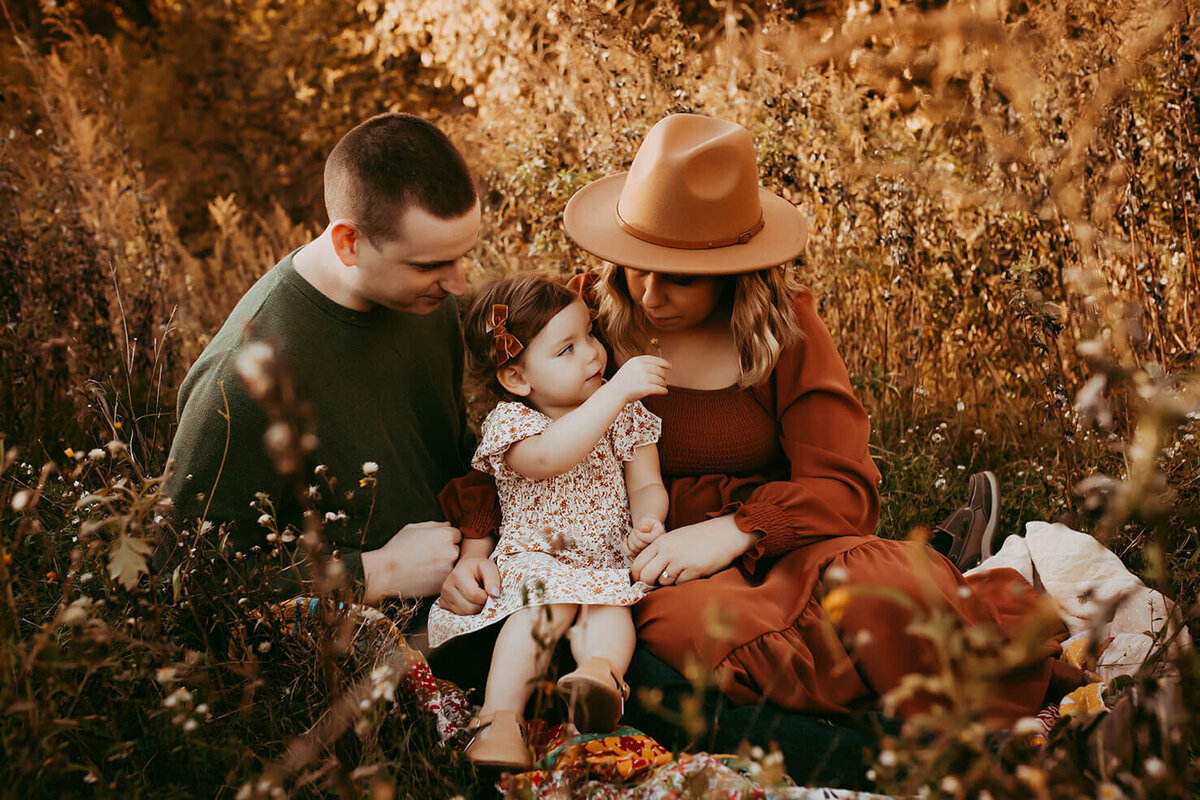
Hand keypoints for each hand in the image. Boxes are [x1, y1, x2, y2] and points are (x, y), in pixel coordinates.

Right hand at [361, 521, 460, 602]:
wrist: (386, 572)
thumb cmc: (397, 548)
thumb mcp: (413, 528)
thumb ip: (435, 525)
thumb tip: (447, 525)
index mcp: (446, 535)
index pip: (457, 535)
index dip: (446, 538)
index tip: (436, 543)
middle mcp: (451, 552)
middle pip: (457, 550)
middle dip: (447, 551)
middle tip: (430, 555)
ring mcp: (448, 570)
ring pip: (453, 565)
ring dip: (445, 565)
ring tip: (427, 566)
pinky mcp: (443, 584)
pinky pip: (446, 578)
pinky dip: (439, 577)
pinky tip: (425, 575)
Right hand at [438, 556, 501, 614]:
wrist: (467, 568)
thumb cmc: (480, 568)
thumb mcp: (489, 568)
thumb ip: (493, 580)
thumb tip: (495, 595)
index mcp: (457, 575)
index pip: (474, 595)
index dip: (486, 597)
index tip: (490, 592)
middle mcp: (447, 587)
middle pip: (469, 608)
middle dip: (482, 605)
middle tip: (485, 596)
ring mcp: (443, 597)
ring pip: (464, 614)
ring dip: (476, 609)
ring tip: (478, 598)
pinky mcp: (443, 605)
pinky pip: (459, 616)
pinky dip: (468, 612)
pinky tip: (470, 602)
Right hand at [605, 355, 669, 403]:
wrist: (614, 393)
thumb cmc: (623, 382)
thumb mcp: (630, 368)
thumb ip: (642, 365)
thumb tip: (660, 367)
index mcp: (637, 361)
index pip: (655, 360)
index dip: (664, 363)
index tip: (669, 366)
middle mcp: (640, 367)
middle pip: (659, 370)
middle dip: (663, 376)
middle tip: (663, 381)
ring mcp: (643, 377)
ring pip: (660, 380)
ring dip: (663, 384)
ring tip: (662, 387)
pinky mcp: (645, 388)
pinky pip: (659, 389)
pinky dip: (663, 390)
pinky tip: (664, 392)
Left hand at [624, 516, 664, 558]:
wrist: (647, 527)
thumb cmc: (648, 524)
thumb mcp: (649, 520)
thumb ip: (646, 524)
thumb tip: (642, 529)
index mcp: (659, 539)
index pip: (646, 540)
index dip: (638, 533)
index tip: (638, 528)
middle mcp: (654, 549)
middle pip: (639, 545)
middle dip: (634, 535)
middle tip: (636, 530)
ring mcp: (646, 554)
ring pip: (633, 549)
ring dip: (630, 540)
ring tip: (634, 534)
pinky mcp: (639, 556)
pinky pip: (629, 554)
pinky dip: (625, 546)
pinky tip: (626, 540)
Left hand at [630, 515, 757, 585]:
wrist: (725, 533)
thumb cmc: (699, 538)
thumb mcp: (674, 539)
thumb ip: (660, 553)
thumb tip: (645, 575)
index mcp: (660, 542)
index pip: (637, 564)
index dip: (637, 577)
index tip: (641, 583)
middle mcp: (667, 550)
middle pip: (645, 576)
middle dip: (648, 585)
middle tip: (656, 585)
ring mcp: (679, 560)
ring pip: (663, 582)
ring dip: (669, 582)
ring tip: (681, 573)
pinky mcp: (693, 569)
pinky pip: (680, 584)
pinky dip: (684, 582)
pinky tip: (692, 572)